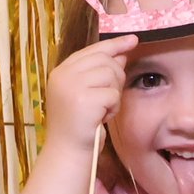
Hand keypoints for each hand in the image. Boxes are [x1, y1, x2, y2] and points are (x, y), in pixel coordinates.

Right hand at [42, 35, 136, 149]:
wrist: (67, 153)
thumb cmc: (79, 127)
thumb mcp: (87, 95)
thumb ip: (100, 73)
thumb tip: (121, 54)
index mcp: (61, 72)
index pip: (92, 50)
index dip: (115, 44)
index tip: (133, 40)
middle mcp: (63, 75)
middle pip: (105, 59)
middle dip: (116, 77)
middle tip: (109, 98)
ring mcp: (71, 86)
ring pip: (111, 74)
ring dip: (114, 94)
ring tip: (102, 110)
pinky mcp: (83, 99)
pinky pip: (113, 93)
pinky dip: (113, 107)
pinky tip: (101, 118)